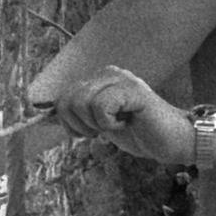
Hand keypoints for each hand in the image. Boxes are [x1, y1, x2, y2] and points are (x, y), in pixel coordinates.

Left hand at [53, 66, 191, 164]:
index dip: (68, 122)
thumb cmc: (139, 133)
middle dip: (80, 125)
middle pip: (68, 100)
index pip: (63, 97)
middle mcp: (109, 73)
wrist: (172, 142)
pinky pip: (101, 106)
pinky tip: (127, 122)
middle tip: (103, 131)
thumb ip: (77, 116)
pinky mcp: (133, 90)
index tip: (89, 131)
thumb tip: (44, 117)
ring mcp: (122, 79)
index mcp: (99, 80)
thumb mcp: (100, 125)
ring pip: (82, 102)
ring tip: (117, 126)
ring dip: (96, 125)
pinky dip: (109, 123)